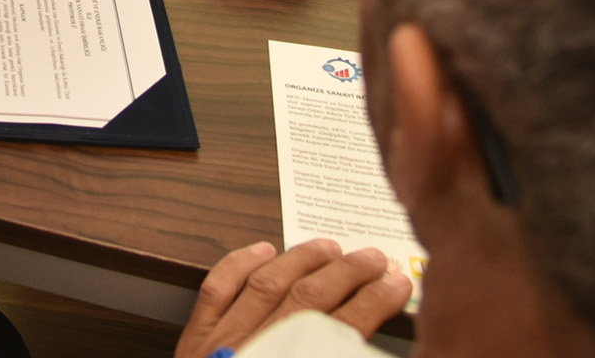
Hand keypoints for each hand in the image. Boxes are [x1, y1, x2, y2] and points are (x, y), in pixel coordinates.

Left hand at [173, 239, 412, 357]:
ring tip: (331, 248)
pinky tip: (263, 250)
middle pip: (309, 299)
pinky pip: (217, 290)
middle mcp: (259, 350)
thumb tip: (361, 343)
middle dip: (348, 273)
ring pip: (267, 284)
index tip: (399, 284)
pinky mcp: (195, 340)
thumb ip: (335, 353)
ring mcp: (222, 342)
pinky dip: (239, 264)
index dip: (376, 302)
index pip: (344, 328)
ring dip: (302, 260)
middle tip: (376, 258)